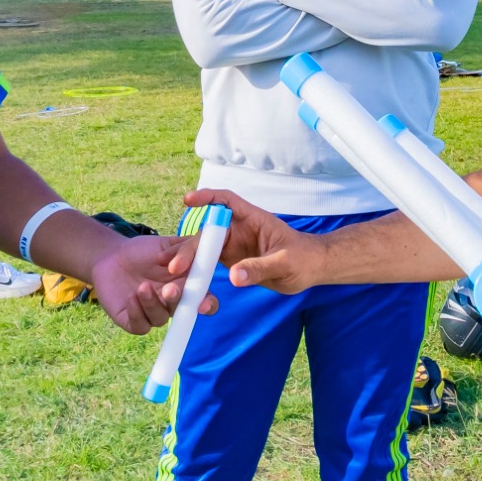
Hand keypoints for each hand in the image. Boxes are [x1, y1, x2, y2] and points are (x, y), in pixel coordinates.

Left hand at [89, 233, 215, 334]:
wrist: (112, 256)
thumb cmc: (143, 251)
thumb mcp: (167, 244)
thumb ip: (187, 247)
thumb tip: (200, 253)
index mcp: (186, 286)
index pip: (205, 300)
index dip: (208, 304)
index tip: (203, 303)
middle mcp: (172, 303)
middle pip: (183, 311)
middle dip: (177, 301)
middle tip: (169, 289)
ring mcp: (153, 313)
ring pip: (160, 319)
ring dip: (152, 304)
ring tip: (142, 286)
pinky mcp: (133, 321)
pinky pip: (140, 326)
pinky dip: (136, 313)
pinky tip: (131, 297)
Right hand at [176, 188, 325, 293]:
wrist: (310, 270)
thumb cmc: (303, 258)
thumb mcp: (284, 263)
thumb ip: (260, 268)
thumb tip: (234, 276)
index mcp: (253, 219)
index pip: (226, 201)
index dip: (207, 198)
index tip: (188, 201)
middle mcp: (239, 229)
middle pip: (208, 231)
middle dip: (190, 246)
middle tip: (175, 266)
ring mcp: (233, 245)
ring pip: (204, 248)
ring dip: (188, 260)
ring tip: (172, 274)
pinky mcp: (231, 260)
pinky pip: (209, 263)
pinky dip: (196, 271)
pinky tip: (183, 282)